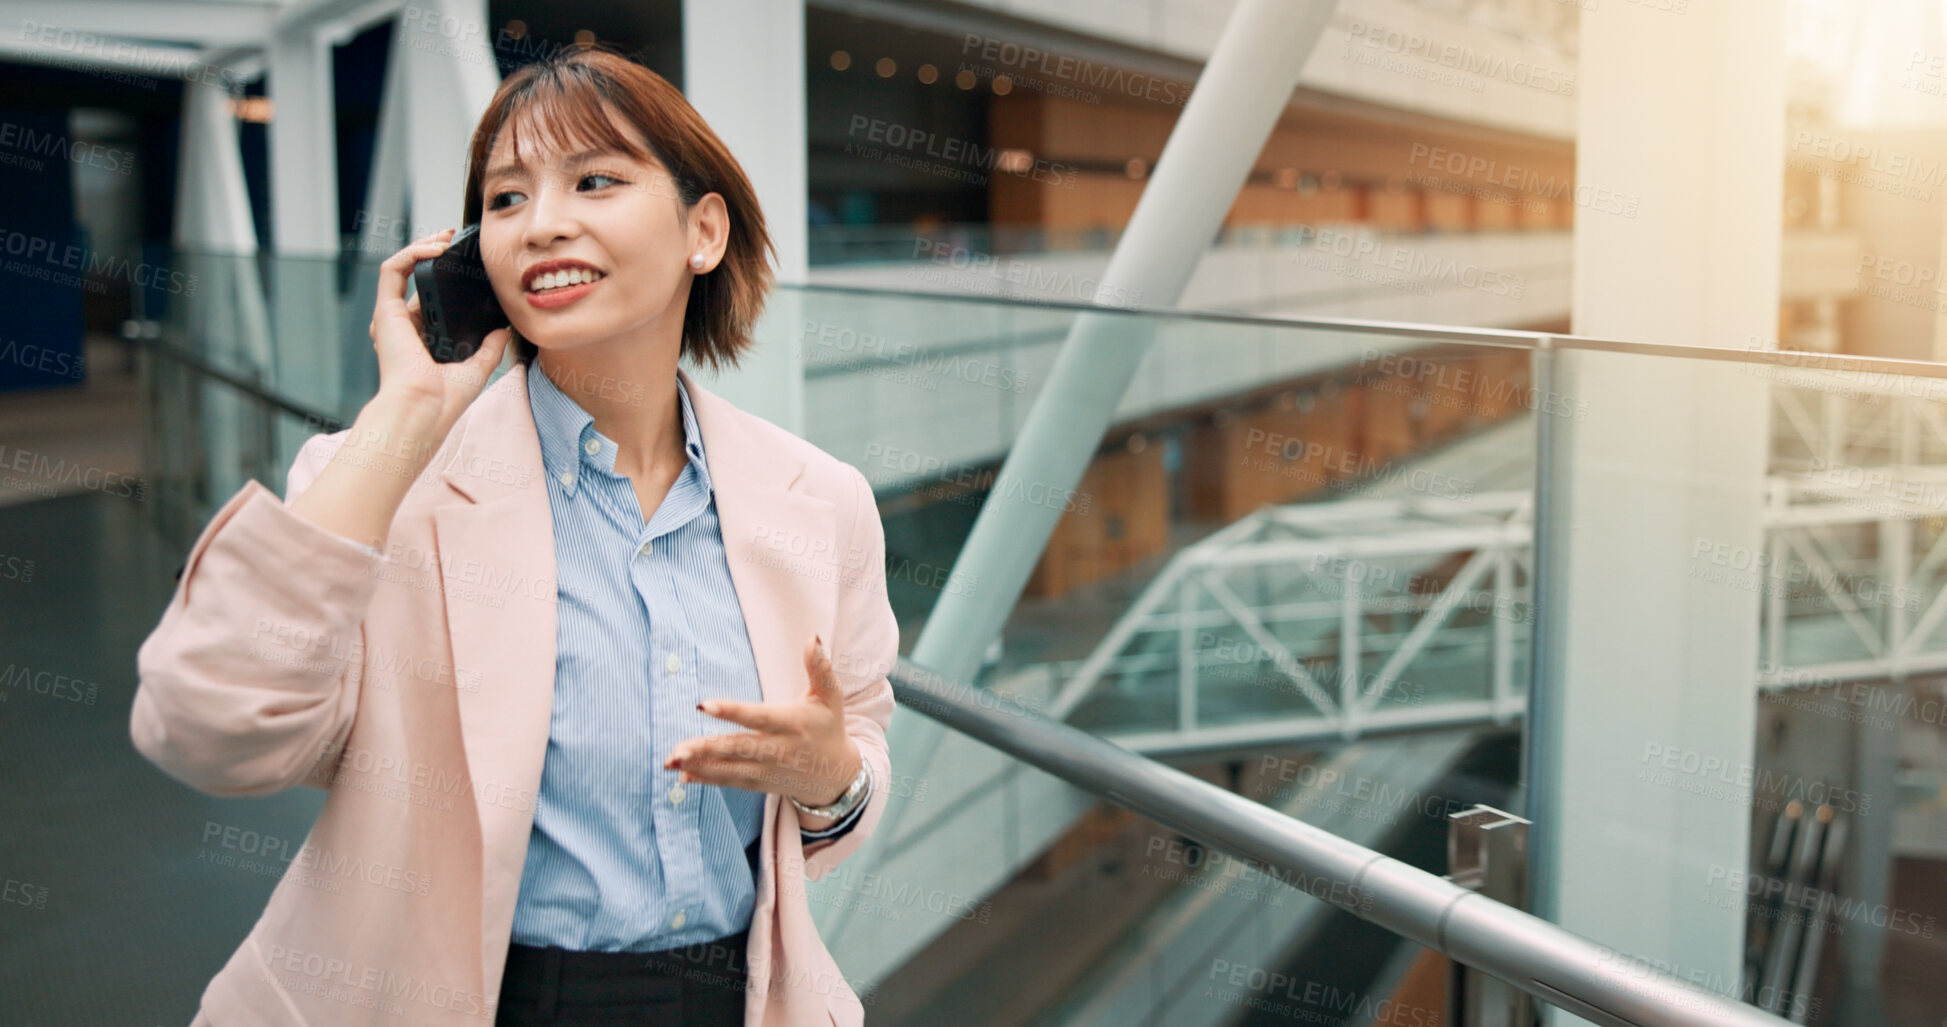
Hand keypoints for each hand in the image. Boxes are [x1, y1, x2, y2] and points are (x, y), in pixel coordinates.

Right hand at [370, 228, 511, 436]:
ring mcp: (392, 318)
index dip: (446, 279)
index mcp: (422, 341)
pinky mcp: (385, 310)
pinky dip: (412, 252)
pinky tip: (436, 247)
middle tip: (456, 240)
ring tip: (446, 237)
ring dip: (422, 247)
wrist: (426, 407)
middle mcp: (403, 327)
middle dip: (434, 255)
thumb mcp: (477, 368)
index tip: (468, 264)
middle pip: (417, 281)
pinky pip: (392, 269)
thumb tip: (503, 331)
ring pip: (401, 269)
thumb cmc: (445, 399)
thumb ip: (489, 348)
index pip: (431, 301)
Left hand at [667, 636, 861, 825]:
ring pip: (729, 768)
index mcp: (792, 724)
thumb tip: (812, 639)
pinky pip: (730, 781)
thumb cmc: (828, 727)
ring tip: (671, 761)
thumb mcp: (830, 697)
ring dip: (699, 766)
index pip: (758, 717)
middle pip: (738, 748)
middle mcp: (778, 750)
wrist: (836, 776)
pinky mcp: (760, 783)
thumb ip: (820, 668)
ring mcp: (767, 770)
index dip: (732, 711)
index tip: (704, 705)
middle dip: (706, 748)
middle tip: (678, 748)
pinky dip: (706, 779)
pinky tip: (683, 775)